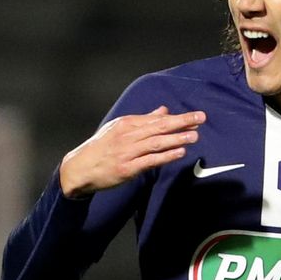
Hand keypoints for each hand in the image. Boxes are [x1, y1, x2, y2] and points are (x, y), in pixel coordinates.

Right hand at [59, 106, 205, 197]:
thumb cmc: (102, 147)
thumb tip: (164, 110)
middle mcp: (128, 136)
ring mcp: (127, 152)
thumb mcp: (119, 128)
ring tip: (195, 135)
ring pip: (156, 143)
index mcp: (127, 123)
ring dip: (177, 138)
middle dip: (182, 122)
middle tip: (201, 118)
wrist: (79, 169)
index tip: (196, 116)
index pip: (157, 119)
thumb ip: (143, 120)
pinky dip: (166, 156)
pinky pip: (150, 160)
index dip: (178, 118)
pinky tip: (180, 152)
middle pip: (159, 127)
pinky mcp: (127, 168)